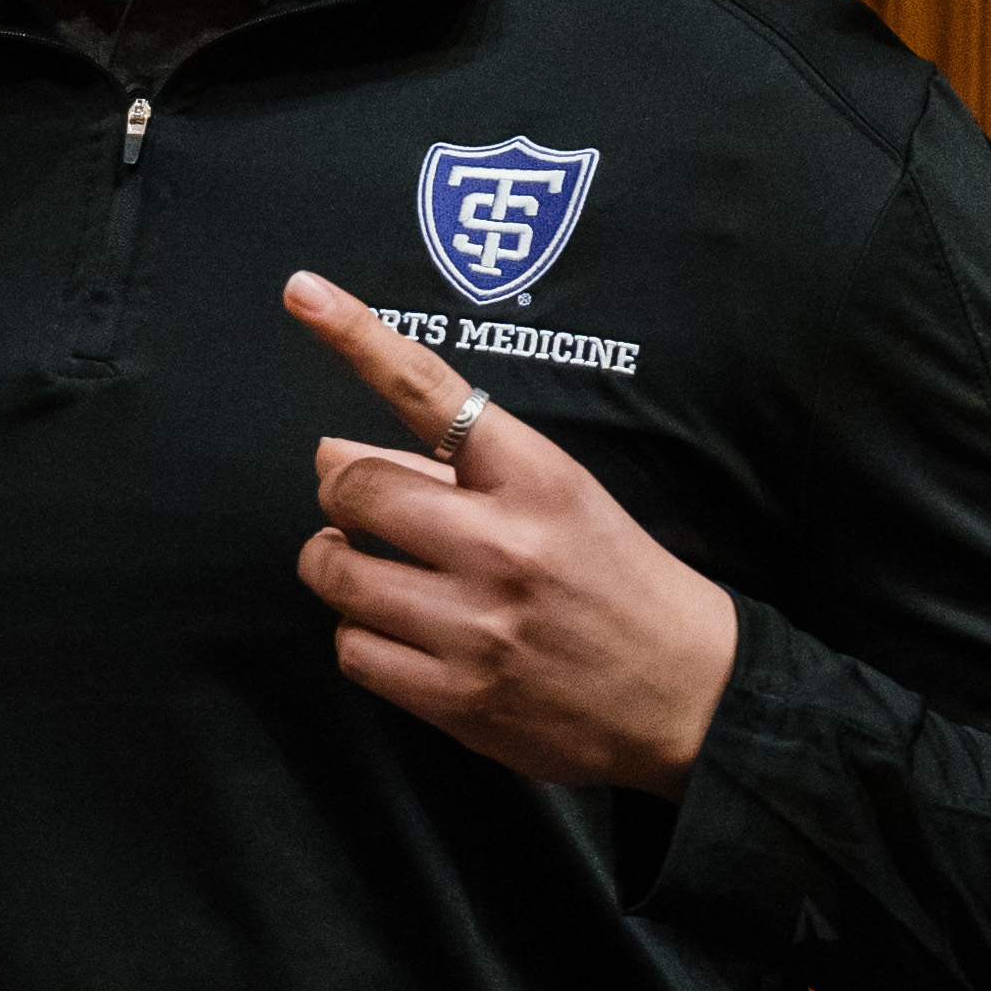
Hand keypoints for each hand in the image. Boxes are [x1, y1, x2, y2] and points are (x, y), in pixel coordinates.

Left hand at [280, 270, 739, 795]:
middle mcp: (503, 546)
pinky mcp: (457, 698)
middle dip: (341, 498)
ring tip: (371, 571)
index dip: (358, 337)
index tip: (304, 292)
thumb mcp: (556, 499)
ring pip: (336, 575)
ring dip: (336, 568)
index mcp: (537, 479)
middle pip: (352, 492)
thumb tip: (329, 453)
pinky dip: (361, 637)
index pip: (432, 392)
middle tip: (362, 514)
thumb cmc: (612, 579)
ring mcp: (476, 627)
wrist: (687, 696)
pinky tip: (402, 633)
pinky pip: (351, 650)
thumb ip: (446, 471)